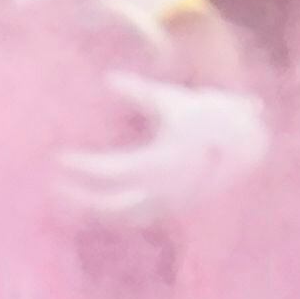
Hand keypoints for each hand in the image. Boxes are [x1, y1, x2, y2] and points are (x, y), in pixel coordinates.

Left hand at [51, 72, 267, 225]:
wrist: (247, 143)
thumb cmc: (205, 113)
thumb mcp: (173, 100)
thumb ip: (139, 92)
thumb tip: (107, 79)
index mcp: (166, 160)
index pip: (114, 171)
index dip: (84, 167)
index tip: (59, 157)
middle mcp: (167, 189)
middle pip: (113, 205)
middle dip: (80, 199)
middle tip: (52, 186)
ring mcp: (170, 204)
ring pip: (122, 218)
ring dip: (90, 211)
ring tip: (61, 198)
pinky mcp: (170, 210)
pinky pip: (133, 219)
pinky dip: (108, 215)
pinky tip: (83, 205)